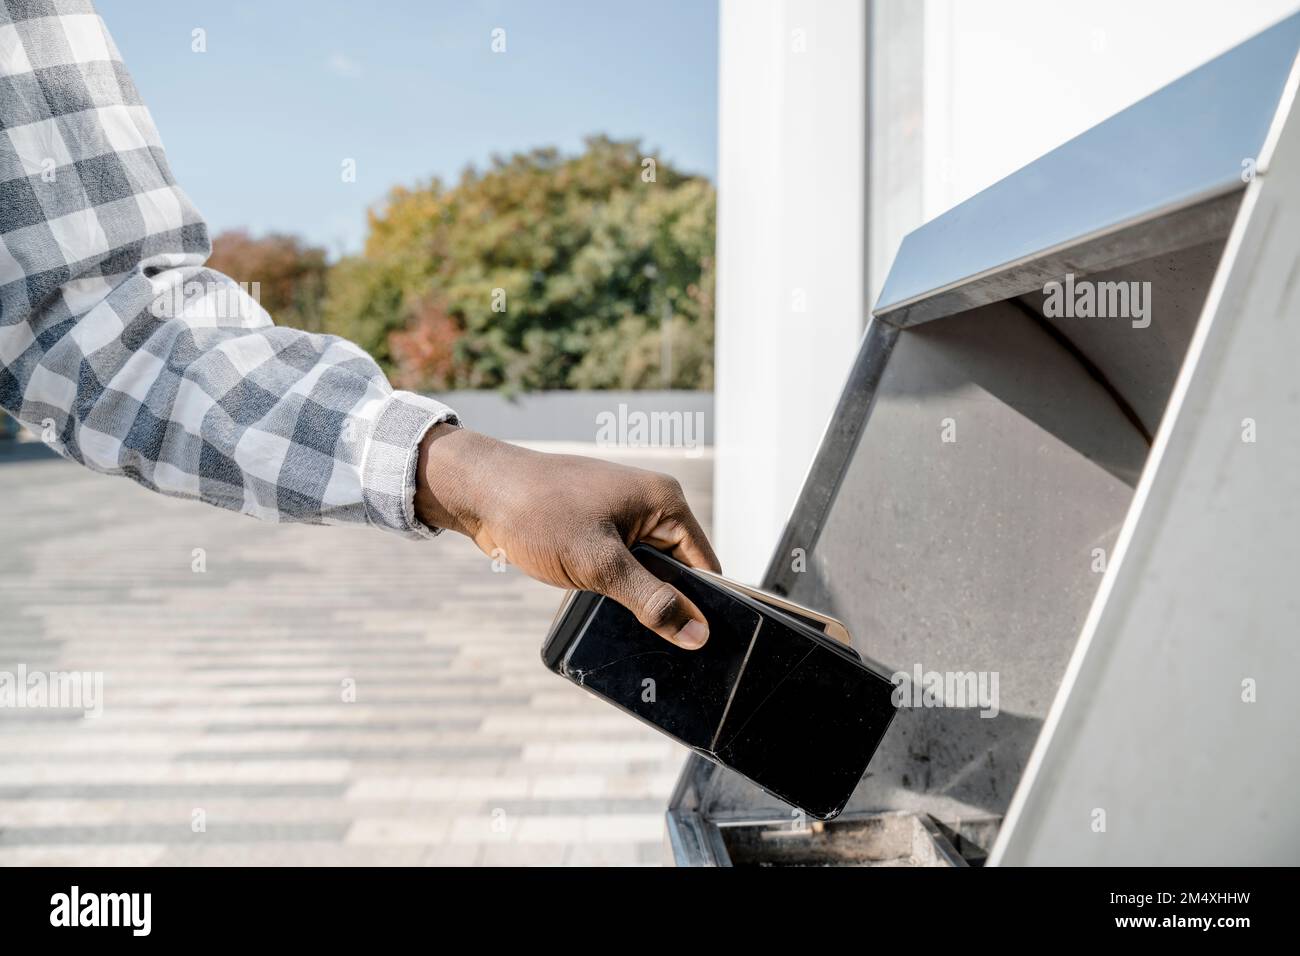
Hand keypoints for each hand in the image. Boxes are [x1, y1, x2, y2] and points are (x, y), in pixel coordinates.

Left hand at [414, 424, 720, 648]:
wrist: (479, 492)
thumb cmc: (538, 513)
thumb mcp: (601, 564)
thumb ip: (652, 601)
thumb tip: (697, 633)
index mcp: (664, 502)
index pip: (704, 564)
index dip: (704, 605)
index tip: (699, 645)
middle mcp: (648, 506)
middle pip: (677, 572)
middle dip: (667, 606)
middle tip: (661, 648)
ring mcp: (620, 519)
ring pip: (646, 573)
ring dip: (638, 600)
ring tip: (631, 633)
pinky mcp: (595, 532)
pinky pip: (620, 568)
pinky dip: (615, 590)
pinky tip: (606, 613)